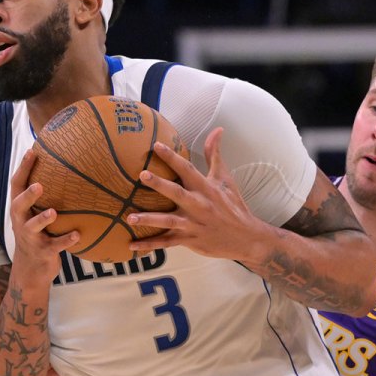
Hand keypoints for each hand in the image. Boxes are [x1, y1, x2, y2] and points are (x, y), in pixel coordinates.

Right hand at [10, 147, 77, 281]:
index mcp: (20, 209)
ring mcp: (30, 238)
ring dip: (42, 219)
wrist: (31, 269)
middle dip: (28, 195)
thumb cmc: (37, 234)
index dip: (23, 168)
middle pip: (19, 205)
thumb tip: (65, 168)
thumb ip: (44, 196)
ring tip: (53, 212)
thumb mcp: (35, 214)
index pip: (17, 185)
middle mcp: (21, 221)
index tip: (32, 151)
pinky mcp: (43, 252)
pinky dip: (66, 240)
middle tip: (39, 185)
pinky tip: (78, 235)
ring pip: (33, 227)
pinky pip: (55, 246)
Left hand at [128, 128, 267, 260]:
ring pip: (168, 222)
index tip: (156, 146)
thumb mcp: (225, 179)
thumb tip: (217, 130)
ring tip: (130, 216)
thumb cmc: (233, 206)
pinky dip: (150, 245)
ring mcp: (193, 225)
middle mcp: (199, 205)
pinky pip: (167, 243)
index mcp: (206, 188)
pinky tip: (132, 245)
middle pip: (177, 193)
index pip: (188, 169)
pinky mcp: (190, 240)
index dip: (172, 157)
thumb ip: (215, 155)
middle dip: (159, 184)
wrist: (246, 237)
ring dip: (149, 219)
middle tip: (141, 175)